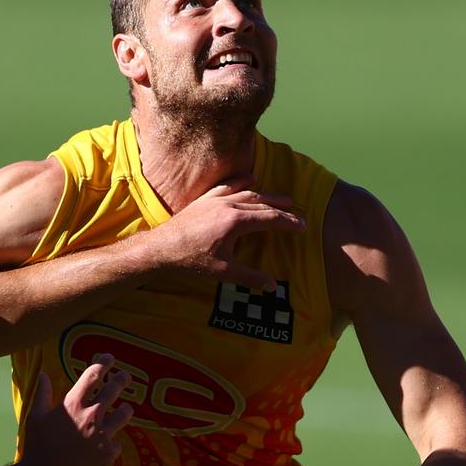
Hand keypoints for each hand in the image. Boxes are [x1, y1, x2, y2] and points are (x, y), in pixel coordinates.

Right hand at [20, 354, 133, 465]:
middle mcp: (92, 415)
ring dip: (125, 409)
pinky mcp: (108, 454)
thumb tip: (42, 374)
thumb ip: (42, 394)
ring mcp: (103, 435)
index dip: (103, 363)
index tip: (109, 358)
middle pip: (114, 389)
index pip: (93, 375)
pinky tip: (109, 444)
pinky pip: (117, 443)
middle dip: (121, 380)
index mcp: (73, 403)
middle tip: (125, 376)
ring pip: (124, 414)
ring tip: (126, 408)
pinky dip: (112, 442)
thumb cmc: (36, 447)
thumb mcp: (35, 417)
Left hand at [143, 180, 304, 290]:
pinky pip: (228, 185)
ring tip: (281, 198)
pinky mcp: (204, 199)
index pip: (271, 219)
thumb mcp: (224, 271)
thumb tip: (272, 286)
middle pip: (263, 203)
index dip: (289, 222)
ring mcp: (216, 200)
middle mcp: (229, 206)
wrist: (161, 247)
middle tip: (297, 213)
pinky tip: (250, 178)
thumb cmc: (192, 260)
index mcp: (237, 222)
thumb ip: (250, 277)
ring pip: (247, 193)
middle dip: (282, 208)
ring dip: (267, 195)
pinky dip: (242, 181)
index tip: (303, 226)